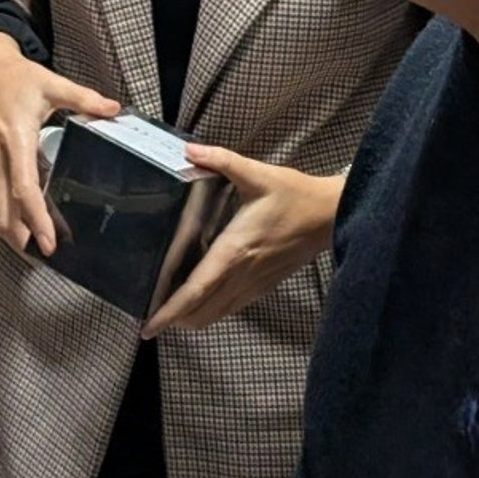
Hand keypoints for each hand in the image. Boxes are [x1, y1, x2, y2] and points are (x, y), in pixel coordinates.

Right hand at [0, 33, 118, 253]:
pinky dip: (7, 207)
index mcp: (16, 139)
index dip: (36, 219)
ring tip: (35, 242)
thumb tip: (114, 108)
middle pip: (4, 209)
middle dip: (21, 236)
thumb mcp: (52, 83)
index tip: (50, 241)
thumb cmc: (17, 78)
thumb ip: (84, 98)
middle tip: (45, 254)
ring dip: (13, 226)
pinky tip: (24, 212)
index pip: (24, 189)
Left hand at [142, 149, 343, 336]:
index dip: (170, 311)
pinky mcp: (264, 285)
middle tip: (149, 319)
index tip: (148, 327)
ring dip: (191, 318)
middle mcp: (242, 274)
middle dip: (174, 320)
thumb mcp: (257, 173)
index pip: (196, 290)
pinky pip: (231, 307)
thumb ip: (221, 160)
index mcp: (234, 250)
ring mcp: (254, 284)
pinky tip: (200, 300)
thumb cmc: (295, 195)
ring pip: (216, 314)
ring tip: (168, 312)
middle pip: (201, 312)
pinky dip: (211, 310)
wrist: (330, 215)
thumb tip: (189, 150)